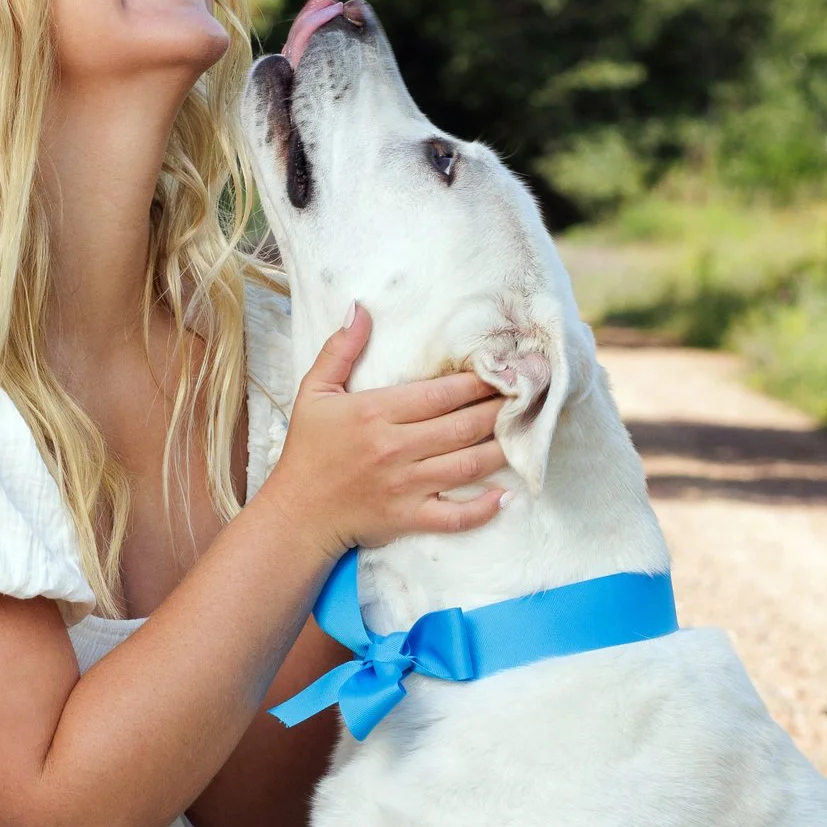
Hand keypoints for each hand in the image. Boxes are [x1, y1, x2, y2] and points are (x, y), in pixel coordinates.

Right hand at [261, 303, 510, 558]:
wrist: (297, 513)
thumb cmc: (308, 450)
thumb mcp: (314, 392)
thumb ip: (340, 349)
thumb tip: (359, 308)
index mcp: (374, 413)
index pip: (439, 394)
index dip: (477, 382)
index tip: (503, 370)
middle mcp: (395, 448)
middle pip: (462, 426)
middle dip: (500, 410)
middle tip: (528, 396)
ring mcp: (405, 487)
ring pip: (466, 466)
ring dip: (502, 449)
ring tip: (528, 433)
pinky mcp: (409, 518)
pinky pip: (454, 517)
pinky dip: (483, 509)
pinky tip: (506, 495)